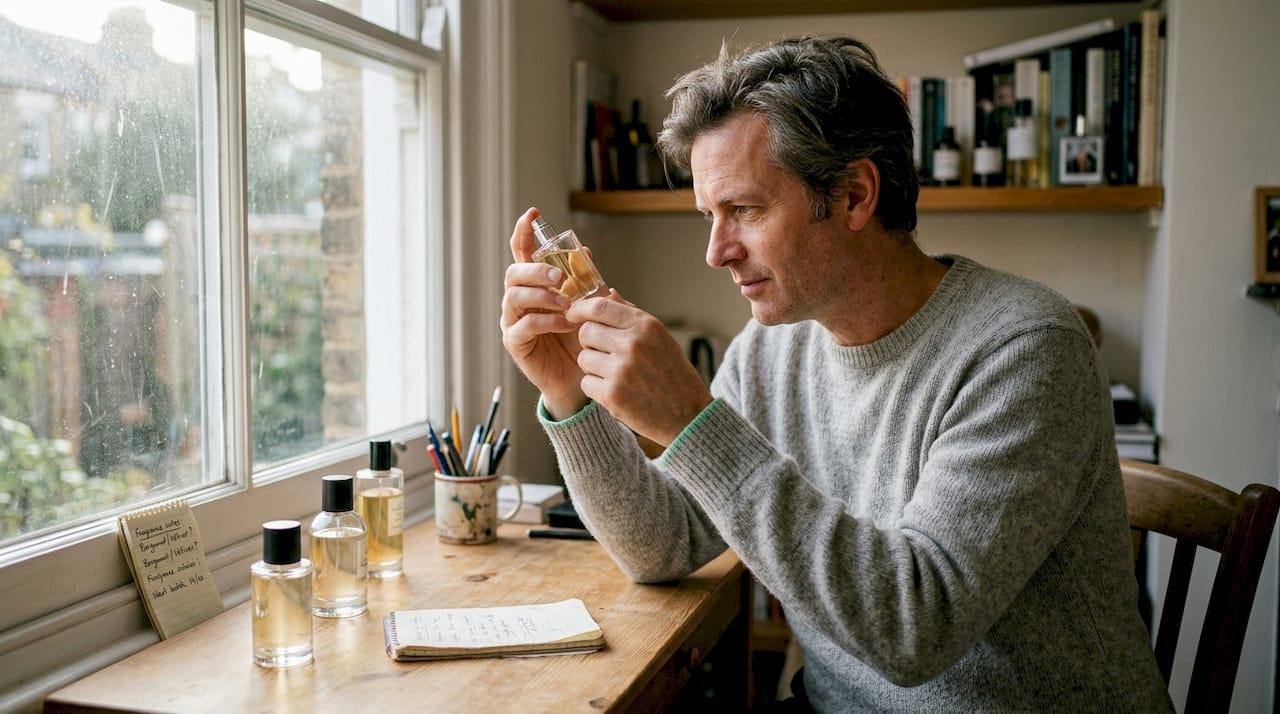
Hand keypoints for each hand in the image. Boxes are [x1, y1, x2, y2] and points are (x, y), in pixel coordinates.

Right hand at [500, 208, 590, 418]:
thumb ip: (585, 280)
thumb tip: (585, 251)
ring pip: (515, 296)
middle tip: (559, 276)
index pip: (522, 252)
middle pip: (514, 273)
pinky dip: (545, 321)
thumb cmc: (581, 337)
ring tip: (566, 302)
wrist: (580, 376)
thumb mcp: (588, 304)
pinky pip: (524, 325)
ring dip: (541, 295)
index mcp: (534, 284)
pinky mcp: (515, 343)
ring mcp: (513, 320)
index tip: (533, 214)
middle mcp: (518, 299)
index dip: (524, 232)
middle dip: (535, 270)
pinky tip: (564, 323)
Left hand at [568, 295, 713, 446]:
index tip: (573, 315)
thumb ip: (632, 315)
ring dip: (593, 367)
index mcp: (646, 326)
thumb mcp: (661, 338)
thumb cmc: (674, 375)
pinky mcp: (612, 395)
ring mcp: (621, 369)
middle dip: (589, 342)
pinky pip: (586, 382)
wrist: (688, 416)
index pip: (600, 306)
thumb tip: (608, 292)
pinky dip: (596, 388)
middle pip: (586, 332)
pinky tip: (616, 391)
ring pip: (584, 358)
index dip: (580, 310)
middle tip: (603, 354)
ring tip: (615, 375)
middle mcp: (633, 344)